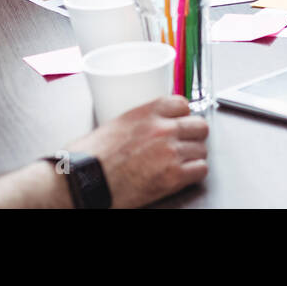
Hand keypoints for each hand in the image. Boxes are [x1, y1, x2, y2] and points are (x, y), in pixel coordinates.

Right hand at [68, 95, 208, 208]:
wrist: (83, 181)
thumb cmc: (89, 157)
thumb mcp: (114, 125)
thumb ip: (139, 122)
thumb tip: (145, 128)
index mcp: (147, 113)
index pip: (183, 104)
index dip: (182, 116)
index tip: (179, 122)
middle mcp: (162, 129)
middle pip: (199, 126)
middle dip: (193, 135)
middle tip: (185, 144)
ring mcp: (170, 152)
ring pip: (203, 149)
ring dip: (194, 156)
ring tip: (182, 162)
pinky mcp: (173, 176)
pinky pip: (201, 170)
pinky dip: (195, 173)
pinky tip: (183, 175)